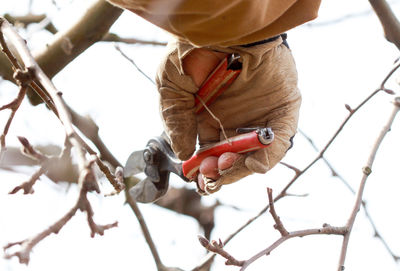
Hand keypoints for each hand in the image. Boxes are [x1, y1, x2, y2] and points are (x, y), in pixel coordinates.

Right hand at [156, 37, 299, 193]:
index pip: (207, 154)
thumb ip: (175, 121)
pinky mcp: (281, 110)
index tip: (196, 177)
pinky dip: (267, 157)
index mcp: (207, 118)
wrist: (226, 24)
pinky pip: (278, 141)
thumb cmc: (193, 49)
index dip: (203, 170)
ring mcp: (257, 117)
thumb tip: (183, 154)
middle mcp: (233, 120)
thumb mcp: (171, 86)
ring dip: (240, 169)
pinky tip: (250, 162)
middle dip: (220, 173)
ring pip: (253, 156)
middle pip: (230, 160)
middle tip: (211, 174)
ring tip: (225, 165)